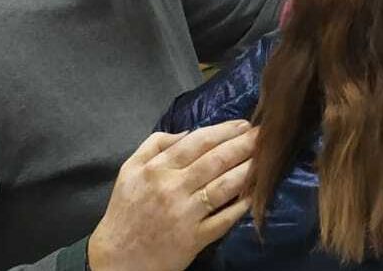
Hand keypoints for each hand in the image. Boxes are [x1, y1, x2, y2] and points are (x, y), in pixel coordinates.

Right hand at [87, 120, 258, 270]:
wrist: (117, 258)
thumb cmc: (126, 211)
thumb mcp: (129, 170)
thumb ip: (155, 144)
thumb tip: (188, 132)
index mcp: (156, 169)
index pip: (197, 142)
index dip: (224, 130)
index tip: (243, 124)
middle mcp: (172, 188)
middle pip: (216, 160)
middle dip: (243, 145)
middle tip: (263, 134)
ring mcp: (185, 214)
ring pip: (224, 187)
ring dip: (248, 170)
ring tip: (265, 159)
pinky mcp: (195, 239)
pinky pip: (224, 220)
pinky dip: (242, 206)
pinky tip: (256, 195)